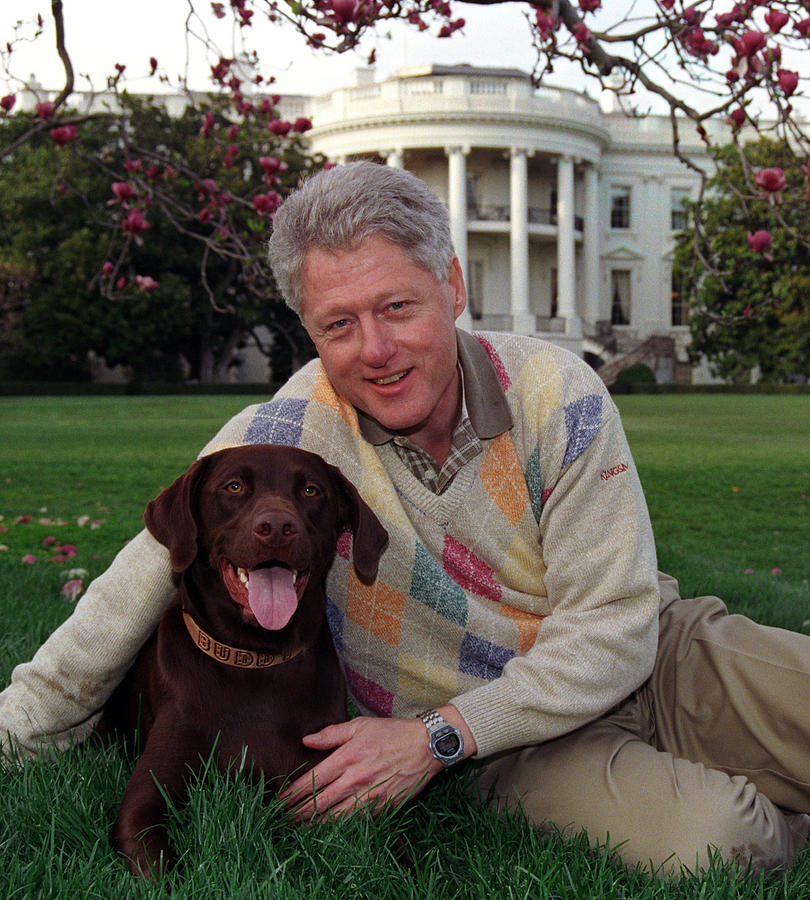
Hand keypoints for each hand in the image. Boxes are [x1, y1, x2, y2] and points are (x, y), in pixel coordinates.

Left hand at [280, 715, 439, 820]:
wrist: (424, 746)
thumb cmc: (391, 733)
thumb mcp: (360, 725)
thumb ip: (331, 733)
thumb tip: (306, 741)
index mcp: (347, 757)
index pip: (312, 780)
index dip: (293, 793)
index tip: (280, 800)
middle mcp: (355, 779)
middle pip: (319, 802)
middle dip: (298, 813)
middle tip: (282, 819)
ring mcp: (369, 796)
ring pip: (335, 817)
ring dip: (314, 824)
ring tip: (298, 829)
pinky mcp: (381, 807)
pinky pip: (354, 821)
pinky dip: (338, 827)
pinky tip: (327, 830)